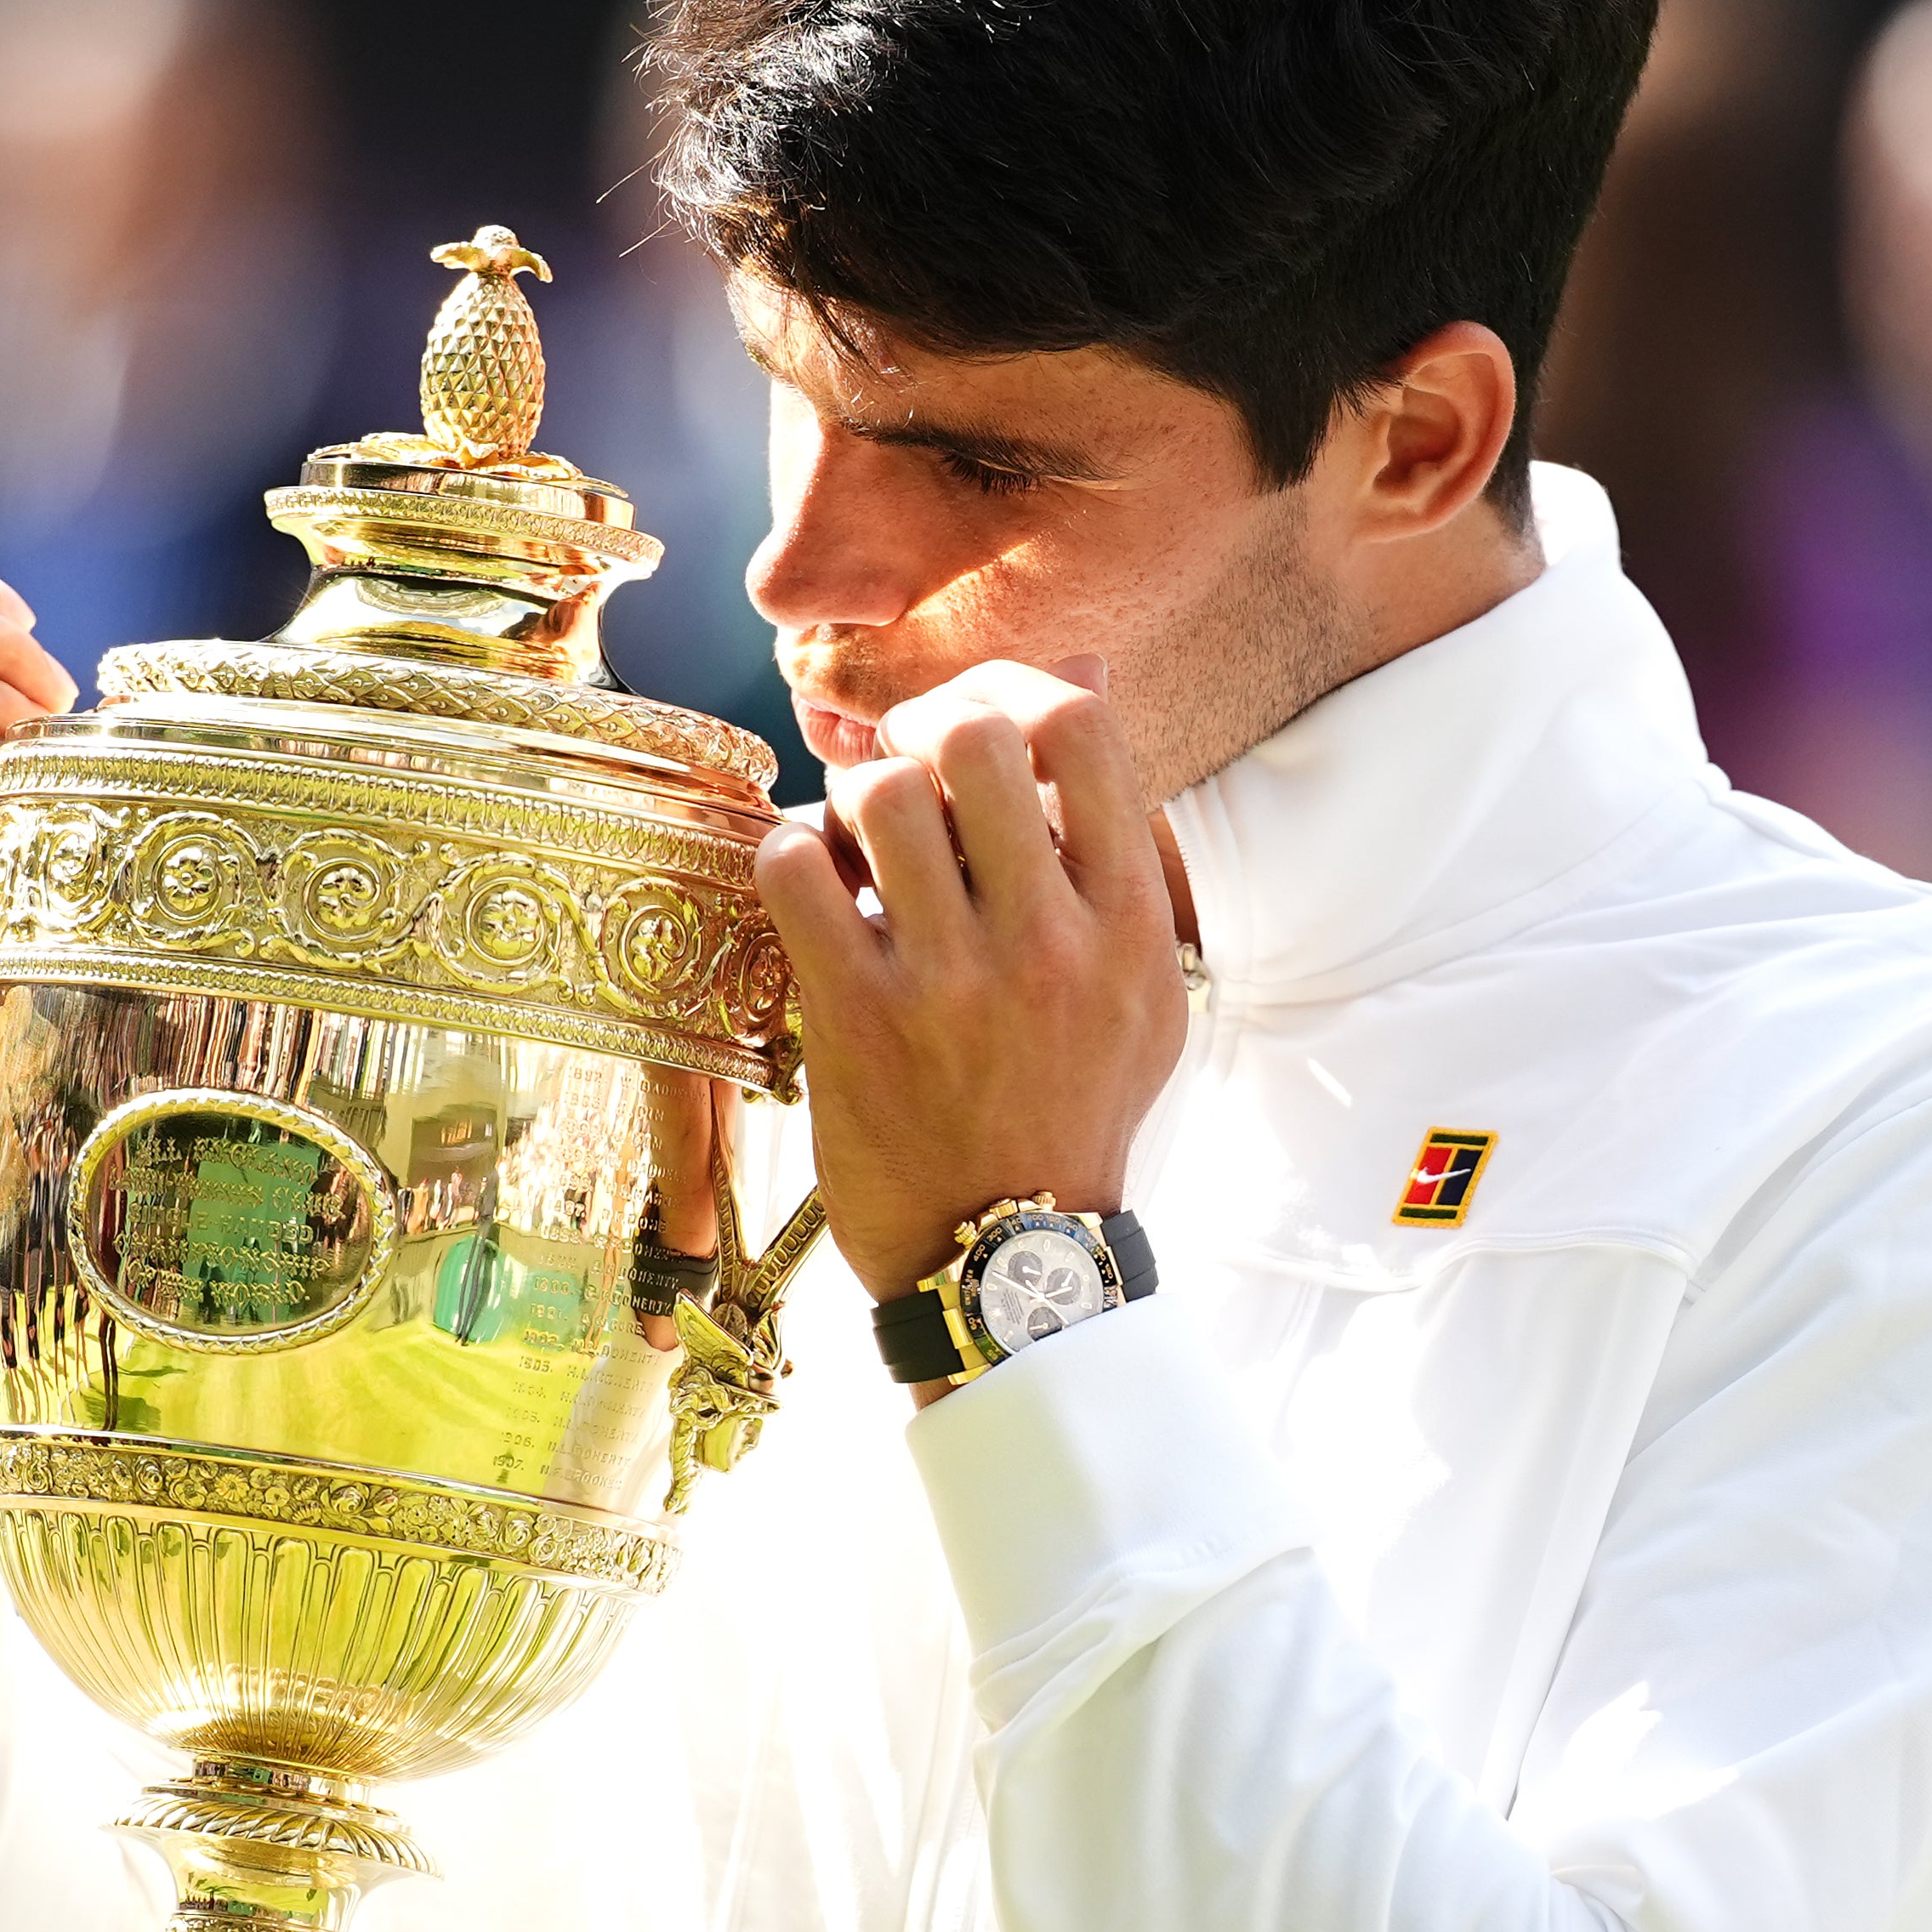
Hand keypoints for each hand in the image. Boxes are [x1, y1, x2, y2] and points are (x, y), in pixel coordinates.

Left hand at [754, 658, 1187, 1304]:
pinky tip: (812, 890)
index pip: (1080, 730)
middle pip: (973, 738)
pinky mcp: (856, 1020)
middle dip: (922, 729)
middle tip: (904, 769)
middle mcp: (1048, 942)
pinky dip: (789, 854)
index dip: (1013, 690)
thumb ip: (1116, 838)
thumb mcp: (1142, 983)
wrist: (1008, 1256)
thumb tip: (1081, 675)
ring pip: (876, 793)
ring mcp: (950, 982)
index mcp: (1131, 923)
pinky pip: (793, 866)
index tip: (978, 723)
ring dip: (853, 798)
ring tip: (859, 845)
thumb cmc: (1074, 1103)